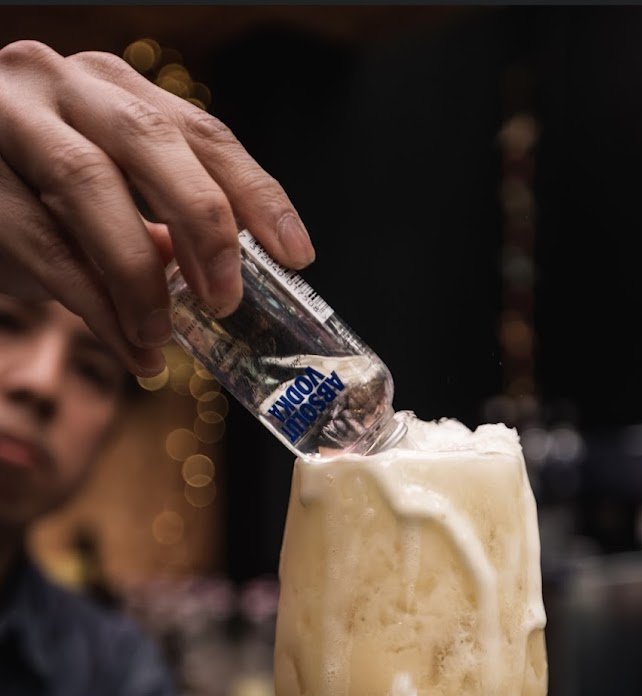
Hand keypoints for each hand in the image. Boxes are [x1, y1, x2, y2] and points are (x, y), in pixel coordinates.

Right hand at [0, 41, 313, 374]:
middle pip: (150, 140)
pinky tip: (128, 350)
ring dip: (138, 274)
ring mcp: (6, 120)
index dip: (255, 194)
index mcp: (111, 87)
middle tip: (226, 300)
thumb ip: (158, 224)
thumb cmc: (25, 198)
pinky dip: (93, 306)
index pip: (201, 131)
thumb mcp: (101, 199)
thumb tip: (225, 283)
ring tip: (161, 338)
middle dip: (202, 223)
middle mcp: (60, 84)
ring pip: (88, 186)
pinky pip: (41, 243)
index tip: (297, 254)